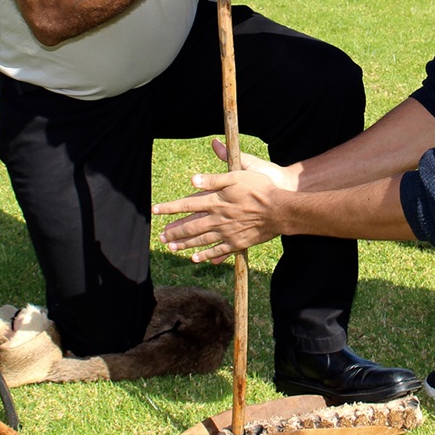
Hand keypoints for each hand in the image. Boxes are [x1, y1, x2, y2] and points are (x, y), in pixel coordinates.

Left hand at [153, 141, 297, 263]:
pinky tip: (196, 258)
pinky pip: (218, 251)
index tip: (155, 210)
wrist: (279, 210)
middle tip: (160, 236)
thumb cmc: (260, 189)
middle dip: (173, 231)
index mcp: (215, 201)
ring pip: (200, 240)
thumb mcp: (237, 176)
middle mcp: (218, 219)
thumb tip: (193, 179)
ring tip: (171, 248)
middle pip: (190, 226)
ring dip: (184, 244)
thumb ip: (214, 178)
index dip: (169, 207)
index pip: (187, 204)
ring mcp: (227, 233)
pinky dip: (205, 255)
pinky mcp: (237, 242)